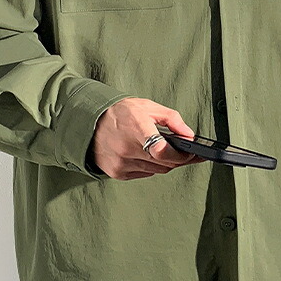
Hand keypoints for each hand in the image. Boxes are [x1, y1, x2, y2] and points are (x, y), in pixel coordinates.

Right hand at [90, 97, 206, 179]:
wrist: (90, 123)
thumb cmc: (120, 113)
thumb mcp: (148, 107)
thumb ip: (172, 119)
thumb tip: (189, 135)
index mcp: (136, 128)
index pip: (161, 150)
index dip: (180, 155)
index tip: (191, 153)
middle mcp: (127, 148)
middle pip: (165, 163)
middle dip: (179, 158)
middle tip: (187, 152)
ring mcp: (121, 163)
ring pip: (157, 170)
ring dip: (165, 162)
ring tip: (165, 150)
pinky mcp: (118, 173)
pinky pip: (145, 174)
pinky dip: (151, 166)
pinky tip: (147, 155)